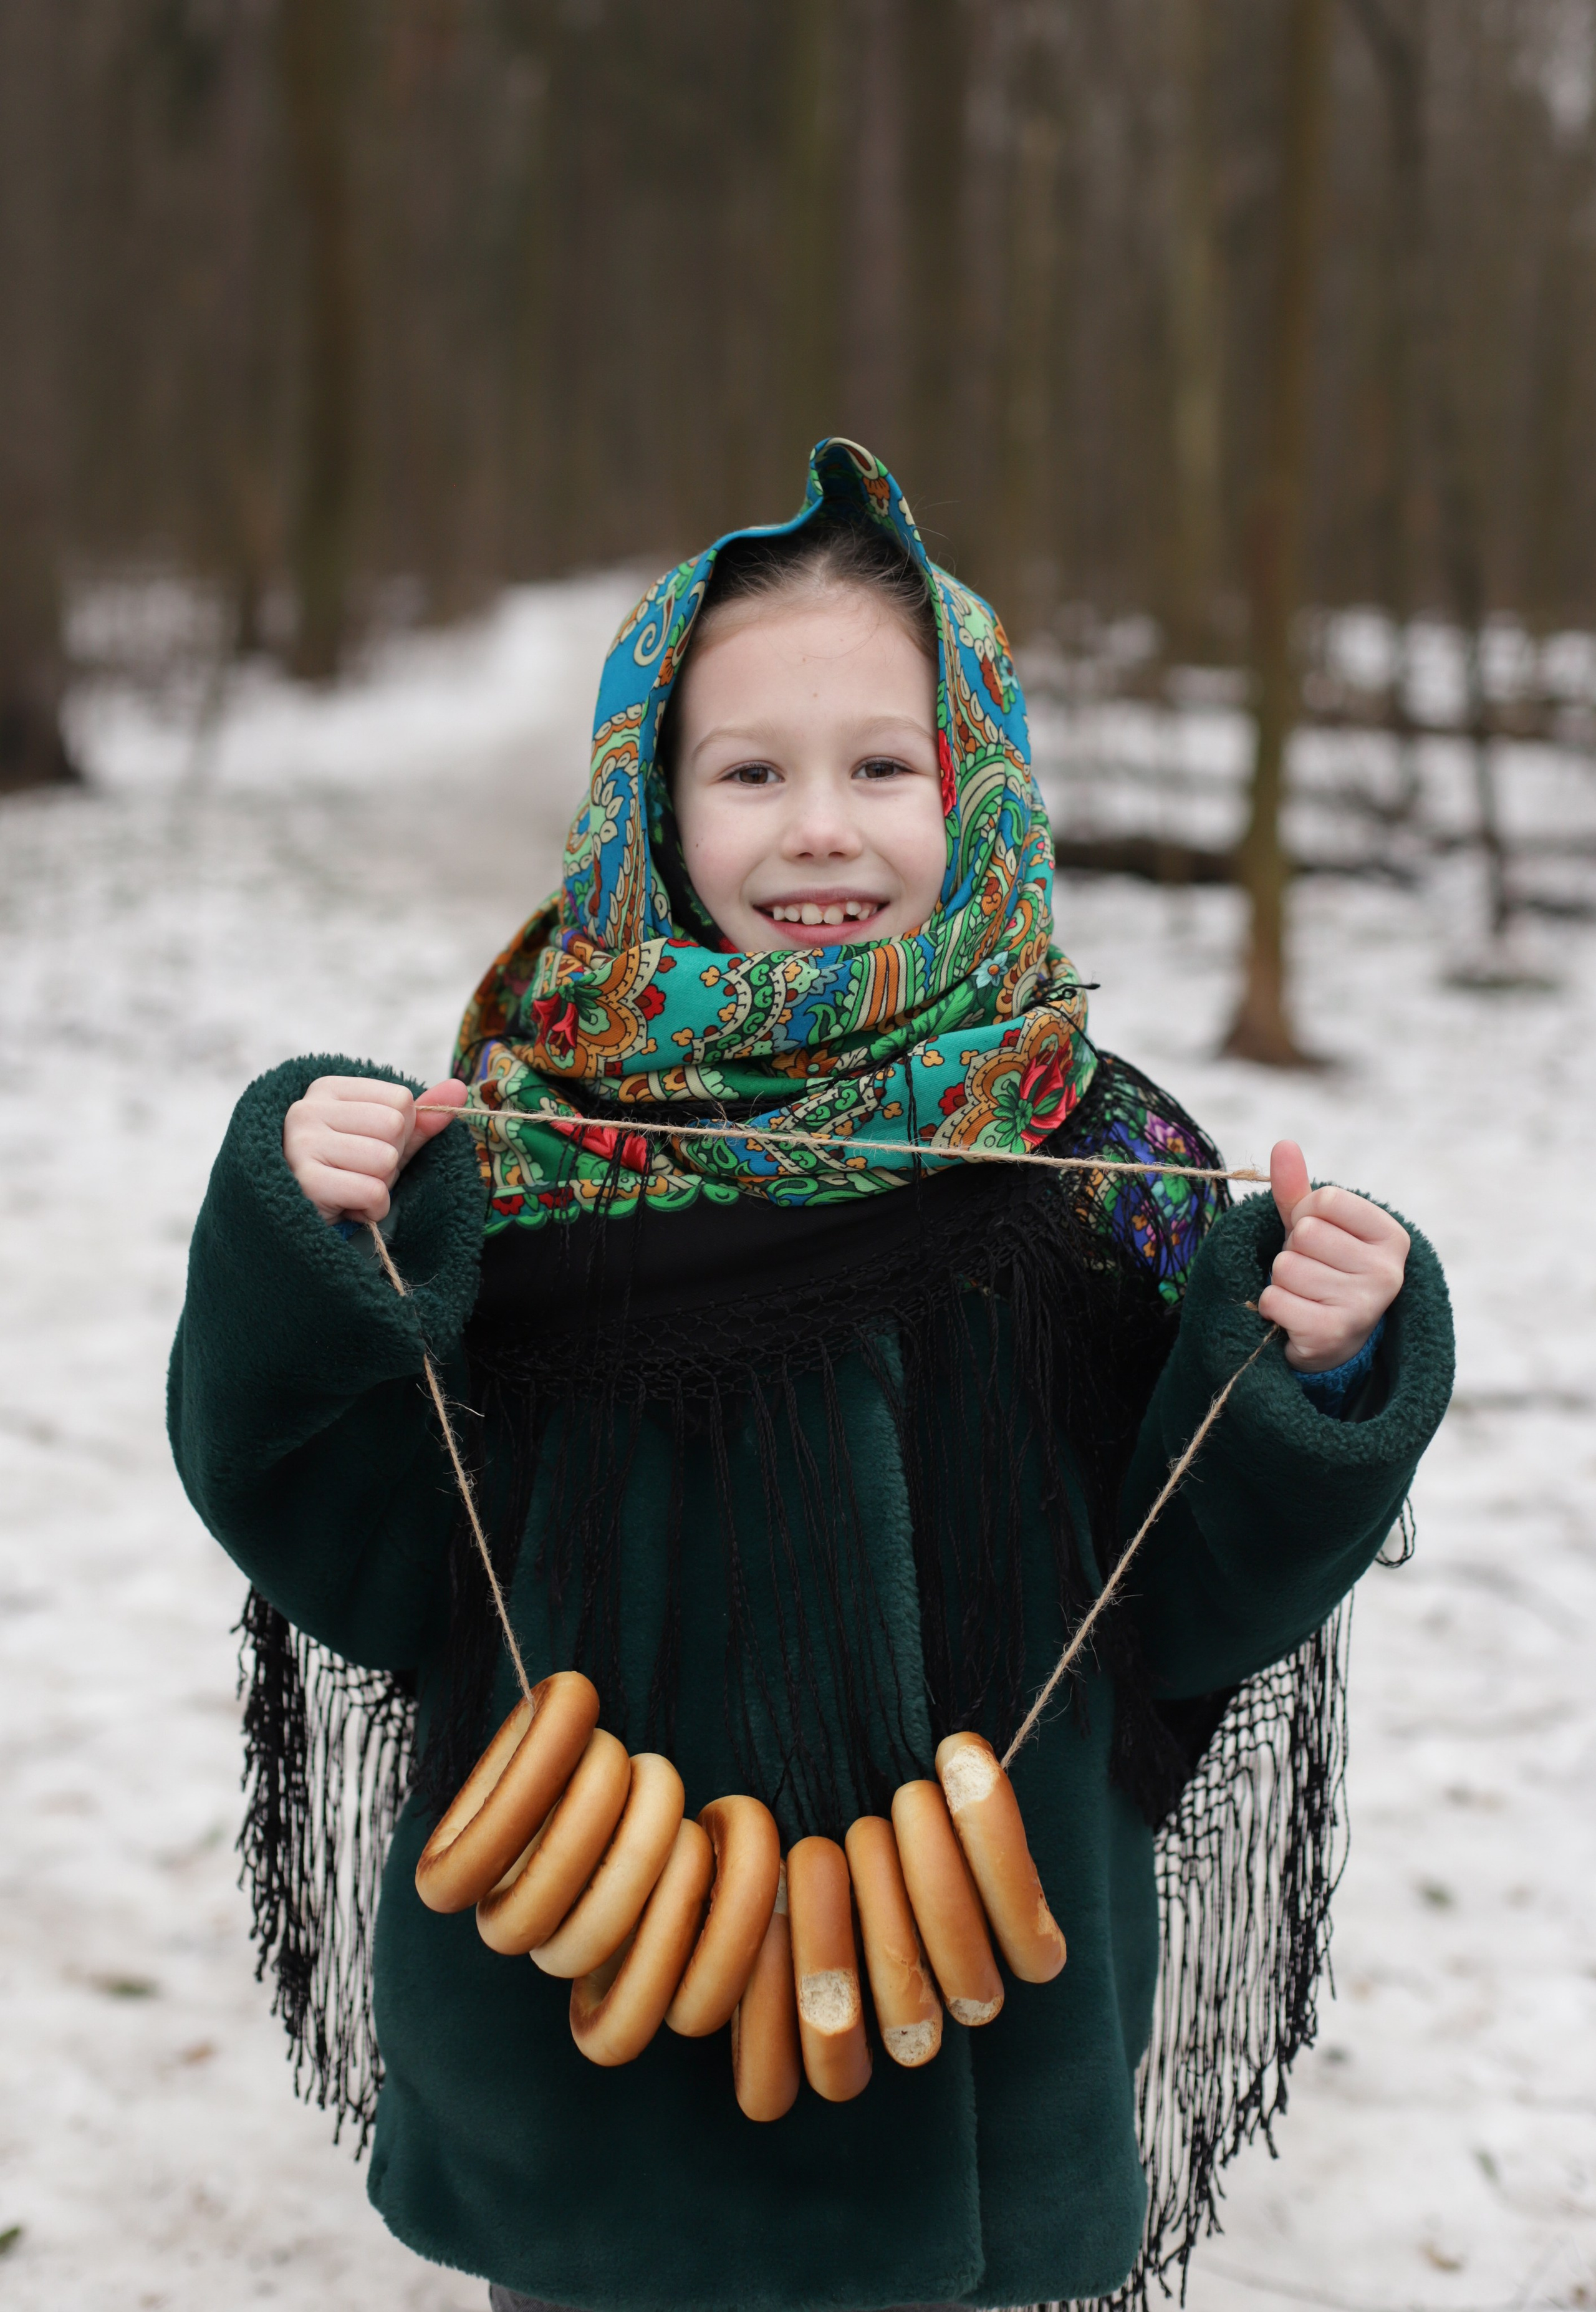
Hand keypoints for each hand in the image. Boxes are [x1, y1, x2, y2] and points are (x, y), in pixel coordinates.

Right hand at [282, 1075, 466, 1223]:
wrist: (302, 1218)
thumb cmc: (347, 1172)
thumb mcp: (386, 1141)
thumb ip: (422, 1116)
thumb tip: (460, 1087)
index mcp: (328, 1090)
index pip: (401, 1100)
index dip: (399, 1132)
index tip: (367, 1147)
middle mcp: (308, 1109)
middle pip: (394, 1125)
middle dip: (390, 1160)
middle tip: (359, 1173)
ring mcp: (302, 1144)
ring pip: (385, 1159)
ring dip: (380, 1185)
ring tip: (352, 1189)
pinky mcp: (306, 1181)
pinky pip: (372, 1191)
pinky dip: (372, 1208)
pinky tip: (349, 1208)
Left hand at [1257, 1141, 1409, 1372]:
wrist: (1333, 1340)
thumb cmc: (1324, 1270)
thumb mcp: (1315, 1225)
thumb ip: (1297, 1188)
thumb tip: (1283, 1144)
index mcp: (1391, 1236)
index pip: (1324, 1200)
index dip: (1305, 1216)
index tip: (1319, 1241)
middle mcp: (1387, 1272)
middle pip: (1305, 1234)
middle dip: (1294, 1251)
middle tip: (1311, 1272)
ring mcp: (1363, 1305)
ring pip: (1286, 1267)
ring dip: (1282, 1281)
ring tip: (1305, 1295)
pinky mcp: (1333, 1334)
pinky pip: (1274, 1299)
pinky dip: (1272, 1307)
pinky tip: (1294, 1317)